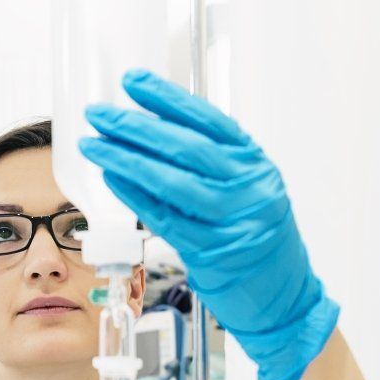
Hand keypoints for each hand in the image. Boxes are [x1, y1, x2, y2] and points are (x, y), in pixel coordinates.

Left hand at [78, 68, 339, 379]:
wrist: (284, 297)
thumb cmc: (256, 239)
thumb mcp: (247, 190)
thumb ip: (212, 164)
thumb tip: (154, 131)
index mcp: (255, 164)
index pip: (209, 121)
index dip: (168, 99)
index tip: (133, 82)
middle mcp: (248, 187)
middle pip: (186, 148)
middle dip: (136, 127)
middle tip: (100, 114)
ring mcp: (232, 221)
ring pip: (172, 183)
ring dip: (126, 160)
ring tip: (95, 144)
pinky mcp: (213, 253)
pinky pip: (165, 219)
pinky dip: (135, 196)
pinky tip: (112, 178)